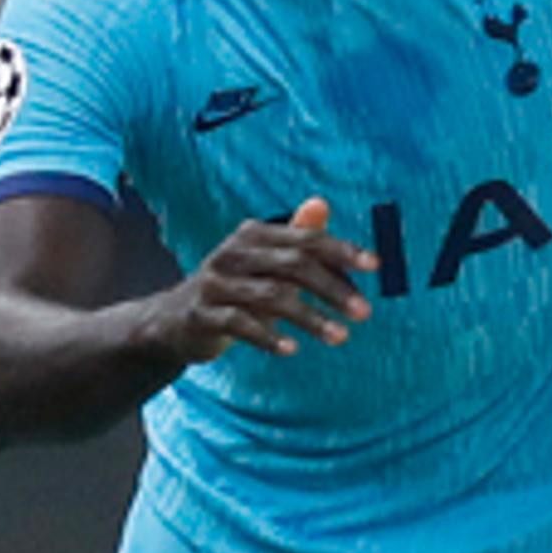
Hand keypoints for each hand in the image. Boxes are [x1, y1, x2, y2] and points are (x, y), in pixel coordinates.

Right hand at [149, 198, 377, 361]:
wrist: (176, 321)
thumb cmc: (235, 288)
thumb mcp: (266, 262)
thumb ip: (296, 238)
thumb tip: (322, 203)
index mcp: (253, 235)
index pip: (305, 239)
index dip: (342, 250)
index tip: (376, 266)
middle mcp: (232, 253)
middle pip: (293, 266)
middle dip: (333, 289)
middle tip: (365, 312)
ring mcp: (214, 283)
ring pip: (271, 297)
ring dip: (311, 318)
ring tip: (341, 337)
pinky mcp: (202, 314)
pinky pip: (240, 324)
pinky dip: (269, 336)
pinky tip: (292, 349)